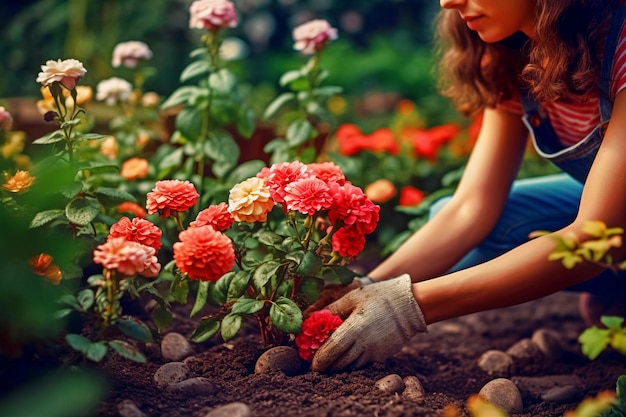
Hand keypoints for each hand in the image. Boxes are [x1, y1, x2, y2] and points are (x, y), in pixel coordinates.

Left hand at [311, 274, 426, 371]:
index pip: (332, 350)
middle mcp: (364, 344)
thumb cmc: (380, 296)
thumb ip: (333, 308)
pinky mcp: (382, 356)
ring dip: (339, 366)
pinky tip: (347, 356)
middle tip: (317, 366)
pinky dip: (352, 363)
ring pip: (350, 366)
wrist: (411, 305)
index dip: (319, 360)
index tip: (312, 364)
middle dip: (326, 366)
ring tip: (330, 362)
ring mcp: (374, 352)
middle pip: (339, 363)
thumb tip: (313, 318)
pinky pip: (362, 364)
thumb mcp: (354, 296)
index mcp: (355, 328)